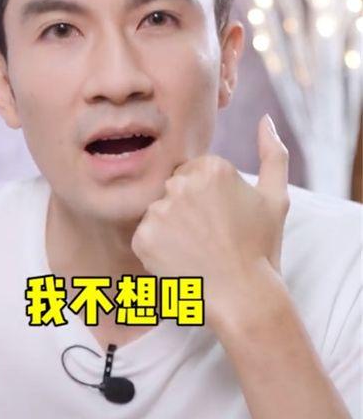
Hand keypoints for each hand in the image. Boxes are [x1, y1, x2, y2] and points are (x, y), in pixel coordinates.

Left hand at [131, 114, 289, 328]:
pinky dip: (156, 250)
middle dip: (186, 210)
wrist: (244, 298)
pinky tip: (180, 261)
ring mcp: (161, 210)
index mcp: (212, 167)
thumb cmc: (261, 249)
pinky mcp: (144, 237)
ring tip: (195, 251)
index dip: (205, 199)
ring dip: (170, 229)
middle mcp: (182, 183)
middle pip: (172, 189)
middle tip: (208, 238)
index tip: (220, 221)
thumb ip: (272, 153)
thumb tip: (265, 119)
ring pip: (158, 212)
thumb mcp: (275, 198)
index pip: (192, 172)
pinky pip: (144, 236)